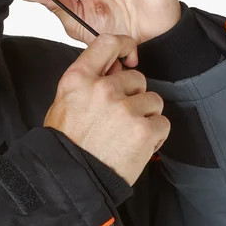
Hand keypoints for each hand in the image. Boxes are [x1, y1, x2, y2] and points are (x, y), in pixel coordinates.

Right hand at [44, 34, 169, 186]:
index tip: (130, 55)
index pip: (107, 44)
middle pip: (137, 78)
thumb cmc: (66, 145)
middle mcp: (103, 89)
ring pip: (153, 101)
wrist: (70, 181)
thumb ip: (89, 82)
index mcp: (79, 80)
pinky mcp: (143, 130)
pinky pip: (162, 123)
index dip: (124, 46)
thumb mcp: (64, 104)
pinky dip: (154, 136)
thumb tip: (115, 68)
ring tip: (126, 136)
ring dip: (145, 117)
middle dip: (134, 97)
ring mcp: (125, 109)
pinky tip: (136, 147)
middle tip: (119, 120)